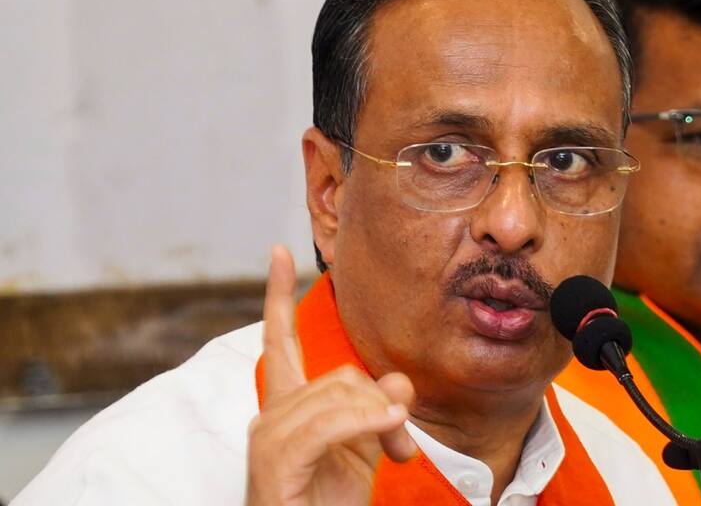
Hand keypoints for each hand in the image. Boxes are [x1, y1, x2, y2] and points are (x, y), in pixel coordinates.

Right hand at [245, 245, 416, 505]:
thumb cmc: (331, 502)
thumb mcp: (365, 447)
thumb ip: (377, 407)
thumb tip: (396, 381)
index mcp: (288, 408)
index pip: (281, 341)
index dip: (278, 296)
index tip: (279, 251)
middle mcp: (270, 415)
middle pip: (343, 374)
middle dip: (385, 405)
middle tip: (402, 447)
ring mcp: (268, 437)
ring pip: (343, 394)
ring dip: (383, 422)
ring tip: (395, 454)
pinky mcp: (275, 460)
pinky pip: (331, 423)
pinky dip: (366, 424)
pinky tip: (388, 435)